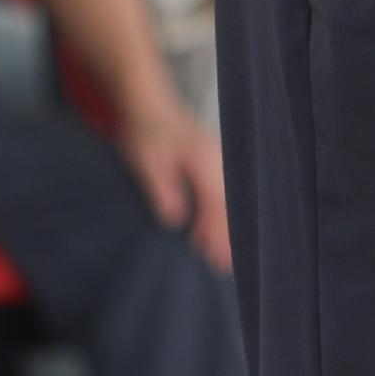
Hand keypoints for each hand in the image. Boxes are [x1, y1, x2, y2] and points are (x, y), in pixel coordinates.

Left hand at [118, 98, 230, 272]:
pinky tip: (207, 234)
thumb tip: (175, 221)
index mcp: (204, 159)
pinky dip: (218, 216)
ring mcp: (218, 161)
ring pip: (228, 201)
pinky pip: (221, 195)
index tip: (212, 257)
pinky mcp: (213, 164)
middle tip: (224, 268)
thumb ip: (162, 190)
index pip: (216, 204)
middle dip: (226, 236)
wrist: (148, 107)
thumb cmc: (146, 133)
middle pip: (228, 205)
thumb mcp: (147, 162)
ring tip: (220, 260)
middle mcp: (218, 160)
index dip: (215, 233)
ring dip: (224, 229)